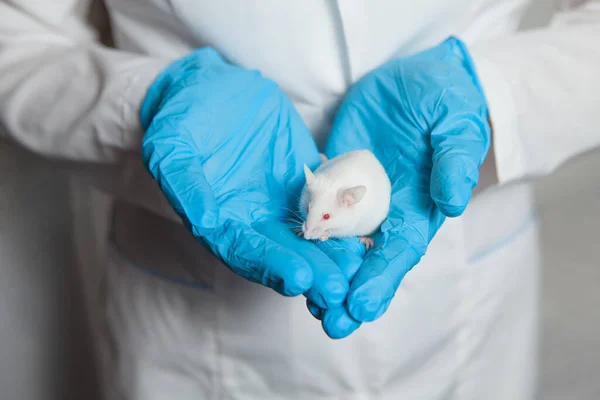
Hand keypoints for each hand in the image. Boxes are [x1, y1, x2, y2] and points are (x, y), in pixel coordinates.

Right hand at [140, 48, 362, 308]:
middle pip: (283, 253)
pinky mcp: (306, 183)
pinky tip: (364, 234)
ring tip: (357, 268)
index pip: (246, 251)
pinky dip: (345, 221)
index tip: (299, 278)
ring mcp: (281, 203)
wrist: (213, 88)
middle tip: (337, 289)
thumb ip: (186, 186)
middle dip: (311, 272)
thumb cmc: (184, 117)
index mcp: (219, 220)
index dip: (272, 265)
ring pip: (310, 236)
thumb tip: (206, 221)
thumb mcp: (172, 147)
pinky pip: (329, 205)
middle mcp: (252, 220)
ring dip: (332, 255)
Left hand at [313, 36, 490, 337]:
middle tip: (330, 322)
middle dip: (349, 293)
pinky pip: (314, 211)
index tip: (362, 308)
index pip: (400, 252)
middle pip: (366, 261)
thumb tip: (452, 202)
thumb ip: (454, 160)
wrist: (412, 79)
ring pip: (336, 245)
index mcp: (418, 209)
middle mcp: (385, 214)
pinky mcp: (331, 181)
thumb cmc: (444, 101)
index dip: (382, 280)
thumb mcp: (457, 124)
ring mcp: (355, 200)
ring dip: (322, 273)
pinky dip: (304, 235)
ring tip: (305, 300)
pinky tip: (286, 255)